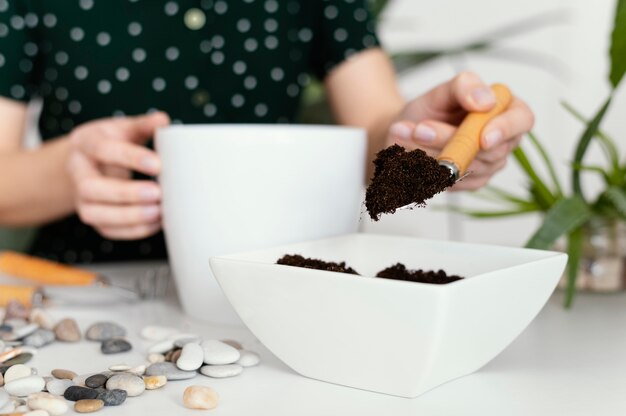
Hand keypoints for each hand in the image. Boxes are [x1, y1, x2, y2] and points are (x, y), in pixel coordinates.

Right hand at [67, 112, 170, 238]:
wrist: (91, 160)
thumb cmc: (114, 141)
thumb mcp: (125, 127)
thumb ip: (144, 124)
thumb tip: (163, 120)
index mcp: (86, 143)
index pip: (103, 150)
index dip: (130, 158)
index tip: (158, 165)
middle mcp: (77, 171)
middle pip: (90, 187)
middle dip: (125, 193)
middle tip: (157, 193)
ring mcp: (81, 197)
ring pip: (94, 214)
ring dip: (128, 217)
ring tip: (159, 212)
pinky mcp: (93, 216)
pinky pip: (107, 230)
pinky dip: (132, 230)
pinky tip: (156, 223)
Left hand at [386, 71, 533, 189]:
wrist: (407, 130)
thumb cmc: (432, 108)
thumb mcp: (443, 90)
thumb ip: (464, 86)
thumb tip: (486, 101)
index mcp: (506, 110)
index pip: (522, 120)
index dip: (506, 129)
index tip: (483, 137)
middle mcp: (503, 142)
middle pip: (489, 150)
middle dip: (450, 140)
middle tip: (420, 129)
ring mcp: (487, 166)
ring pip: (467, 166)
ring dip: (431, 152)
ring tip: (405, 134)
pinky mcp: (468, 183)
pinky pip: (451, 180)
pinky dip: (425, 167)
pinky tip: (407, 153)